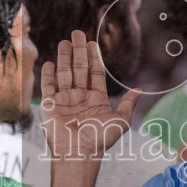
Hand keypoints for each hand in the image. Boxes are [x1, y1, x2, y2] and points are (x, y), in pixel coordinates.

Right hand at [39, 31, 140, 165]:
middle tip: (76, 33)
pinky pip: (48, 86)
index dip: (93, 57)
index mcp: (96, 99)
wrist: (78, 154)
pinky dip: (48, 74)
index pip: (95, 72)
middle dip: (78, 51)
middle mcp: (80, 97)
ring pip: (64, 74)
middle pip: (78, 69)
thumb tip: (139, 90)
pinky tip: (50, 62)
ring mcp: (64, 101)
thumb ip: (128, 104)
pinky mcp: (50, 105)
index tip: (92, 42)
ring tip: (64, 41)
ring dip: (64, 57)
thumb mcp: (120, 121)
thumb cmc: (99, 140)